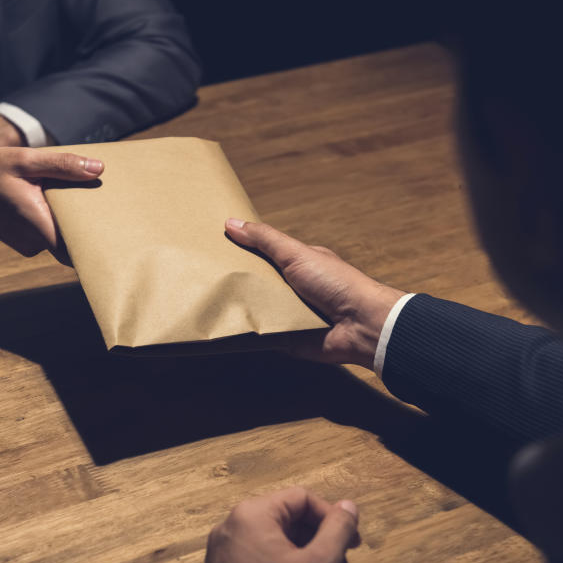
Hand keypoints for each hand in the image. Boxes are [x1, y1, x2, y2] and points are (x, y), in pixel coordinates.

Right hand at [0, 147, 103, 258]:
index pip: (80, 246)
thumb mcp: (25, 160)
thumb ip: (62, 165)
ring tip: (84, 200)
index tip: (117, 229)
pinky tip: (60, 204)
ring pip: (62, 240)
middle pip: (75, 243)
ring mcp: (31, 246)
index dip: (99, 241)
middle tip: (108, 207)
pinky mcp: (27, 245)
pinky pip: (51, 237)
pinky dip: (57, 224)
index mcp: (40, 224)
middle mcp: (37, 242)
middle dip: (90, 229)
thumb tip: (98, 169)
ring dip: (72, 223)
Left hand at [199, 487, 359, 562]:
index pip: (302, 498)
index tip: (354, 545)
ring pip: (277, 541)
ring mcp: (224, 550)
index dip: (333, 518)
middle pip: (289, 519)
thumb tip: (348, 506)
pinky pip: (261, 558)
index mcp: (252, 514)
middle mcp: (232, 525)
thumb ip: (338, 531)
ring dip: (308, 558)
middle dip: (322, 543)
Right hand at [225, 219, 405, 366]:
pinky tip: (225, 328)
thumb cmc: (335, 283)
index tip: (211, 250)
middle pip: (255, 284)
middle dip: (234, 284)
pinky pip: (262, 336)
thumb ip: (264, 240)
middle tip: (203, 280)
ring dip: (239, 309)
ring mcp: (288, 315)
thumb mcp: (296, 253)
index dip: (239, 253)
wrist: (360, 325)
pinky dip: (249, 333)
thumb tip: (232, 223)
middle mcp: (291, 289)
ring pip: (255, 310)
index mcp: (295, 265)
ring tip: (207, 304)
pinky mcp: (286, 339)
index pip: (261, 257)